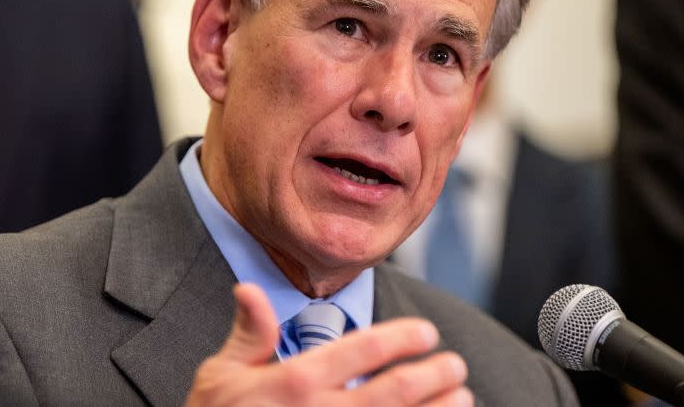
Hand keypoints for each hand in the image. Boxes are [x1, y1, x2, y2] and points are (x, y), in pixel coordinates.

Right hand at [186, 283, 472, 405]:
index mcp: (293, 383)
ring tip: (463, 397)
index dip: (400, 338)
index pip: (358, 350)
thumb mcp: (220, 375)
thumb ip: (248, 333)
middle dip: (432, 375)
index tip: (426, 332)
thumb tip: (250, 288)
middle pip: (392, 392)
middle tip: (455, 364)